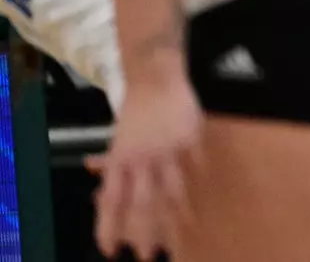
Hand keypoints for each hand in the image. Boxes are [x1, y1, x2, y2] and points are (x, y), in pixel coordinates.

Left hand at [85, 72, 202, 260]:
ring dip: (178, 212)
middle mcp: (141, 160)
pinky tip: (202, 186)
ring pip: (172, 188)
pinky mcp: (189, 139)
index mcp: (120, 161)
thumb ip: (112, 161)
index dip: (108, 227)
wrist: (155, 78)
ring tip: (185, 227)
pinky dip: (197, 175)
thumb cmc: (135, 110)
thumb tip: (94, 172)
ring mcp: (167, 150)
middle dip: (145, 231)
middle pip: (142, 203)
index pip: (111, 202)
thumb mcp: (118, 138)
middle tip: (148, 254)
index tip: (110, 250)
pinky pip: (195, 164)